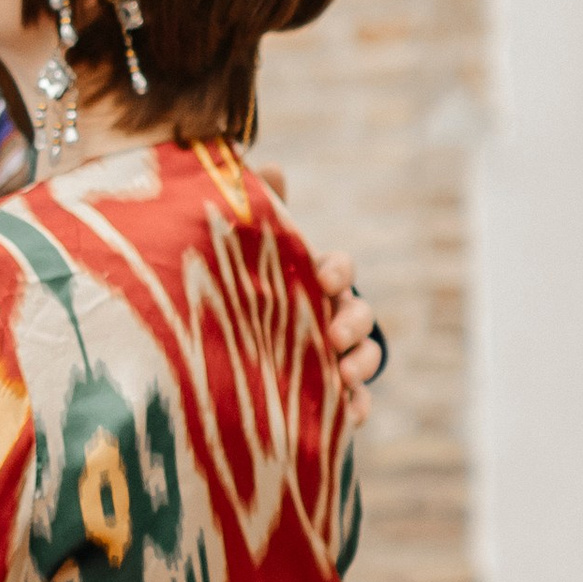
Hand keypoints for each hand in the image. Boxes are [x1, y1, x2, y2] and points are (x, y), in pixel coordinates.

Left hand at [250, 169, 385, 418]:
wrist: (221, 351)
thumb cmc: (241, 286)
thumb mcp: (245, 250)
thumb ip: (263, 209)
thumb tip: (272, 165)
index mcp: (310, 280)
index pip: (336, 268)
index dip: (336, 270)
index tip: (324, 277)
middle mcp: (328, 316)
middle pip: (358, 313)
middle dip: (353, 320)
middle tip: (334, 333)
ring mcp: (331, 356)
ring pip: (361, 356)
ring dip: (360, 363)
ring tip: (344, 377)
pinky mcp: (327, 396)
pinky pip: (351, 403)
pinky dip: (356, 408)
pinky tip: (350, 416)